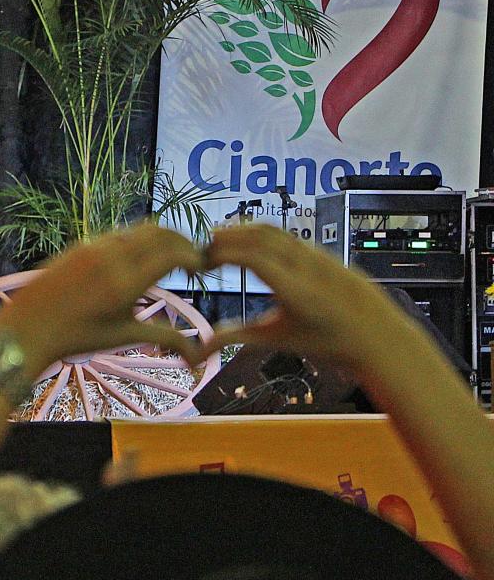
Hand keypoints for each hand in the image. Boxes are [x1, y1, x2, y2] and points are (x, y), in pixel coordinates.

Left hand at [0, 222, 205, 372]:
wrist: (27, 329)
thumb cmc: (77, 338)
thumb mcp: (124, 336)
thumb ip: (165, 338)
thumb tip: (198, 359)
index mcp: (126, 282)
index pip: (174, 253)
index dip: (194, 258)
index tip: (201, 270)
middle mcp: (112, 257)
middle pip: (161, 233)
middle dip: (182, 243)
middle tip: (191, 261)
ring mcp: (94, 246)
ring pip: (139, 230)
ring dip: (160, 239)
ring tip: (167, 259)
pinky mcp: (80, 244)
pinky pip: (117, 234)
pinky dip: (136, 241)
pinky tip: (136, 260)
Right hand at [201, 222, 416, 371]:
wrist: (378, 338)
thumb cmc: (329, 343)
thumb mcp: (279, 340)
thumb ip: (238, 337)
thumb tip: (200, 347)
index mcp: (296, 291)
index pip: (252, 257)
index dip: (222, 254)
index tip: (201, 262)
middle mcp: (309, 268)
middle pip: (261, 236)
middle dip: (228, 237)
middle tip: (203, 248)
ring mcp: (321, 257)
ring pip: (277, 232)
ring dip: (245, 232)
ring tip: (221, 242)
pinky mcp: (327, 255)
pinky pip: (290, 237)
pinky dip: (263, 237)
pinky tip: (253, 248)